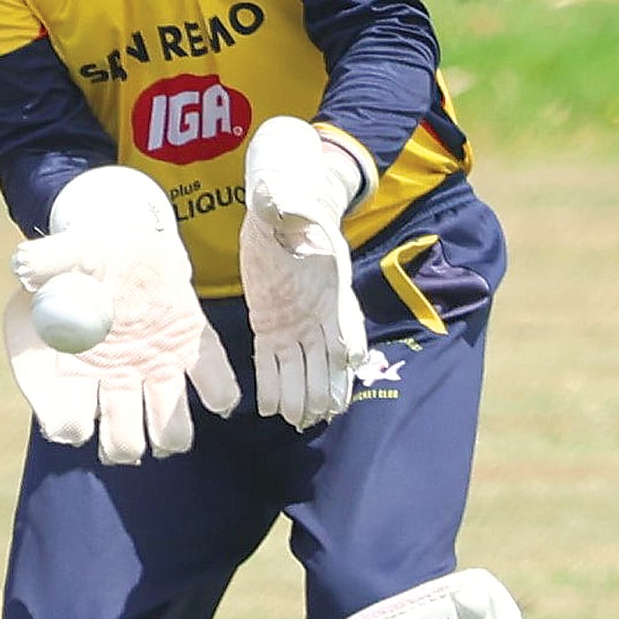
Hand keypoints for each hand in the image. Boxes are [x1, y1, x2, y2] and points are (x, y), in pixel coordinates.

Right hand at [4, 166, 239, 465]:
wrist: (124, 235)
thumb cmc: (84, 253)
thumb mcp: (61, 254)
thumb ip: (42, 263)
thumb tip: (23, 266)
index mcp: (77, 366)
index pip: (67, 420)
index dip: (69, 427)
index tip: (73, 422)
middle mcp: (117, 377)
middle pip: (121, 440)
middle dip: (123, 447)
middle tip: (127, 444)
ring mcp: (157, 365)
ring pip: (169, 427)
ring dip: (172, 436)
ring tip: (172, 435)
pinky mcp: (192, 344)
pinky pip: (213, 380)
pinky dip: (220, 394)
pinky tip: (216, 397)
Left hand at [238, 118, 367, 429]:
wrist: (279, 209)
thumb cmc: (288, 201)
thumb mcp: (286, 199)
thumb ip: (286, 204)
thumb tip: (280, 200)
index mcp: (331, 281)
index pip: (346, 318)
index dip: (348, 340)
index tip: (347, 362)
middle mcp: (320, 309)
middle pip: (329, 356)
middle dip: (325, 385)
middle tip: (316, 413)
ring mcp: (297, 323)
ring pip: (306, 367)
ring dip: (305, 394)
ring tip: (301, 420)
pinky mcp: (271, 327)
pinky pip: (274, 363)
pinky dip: (275, 386)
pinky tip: (272, 410)